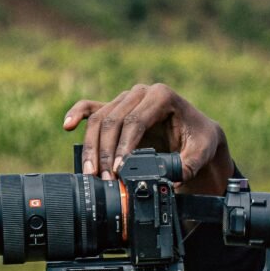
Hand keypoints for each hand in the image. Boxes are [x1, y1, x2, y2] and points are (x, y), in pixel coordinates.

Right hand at [62, 83, 232, 194]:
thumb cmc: (200, 141)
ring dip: (92, 147)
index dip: (124, 146)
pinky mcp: (117, 108)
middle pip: (113, 120)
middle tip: (103, 178)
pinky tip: (67, 126)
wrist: (198, 133)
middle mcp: (141, 93)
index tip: (119, 170)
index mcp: (162, 96)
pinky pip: (92, 108)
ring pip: (99, 119)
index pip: (135, 120)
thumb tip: (170, 178)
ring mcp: (127, 98)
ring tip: (91, 173)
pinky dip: (78, 115)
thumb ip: (189, 165)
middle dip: (105, 152)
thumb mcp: (201, 153)